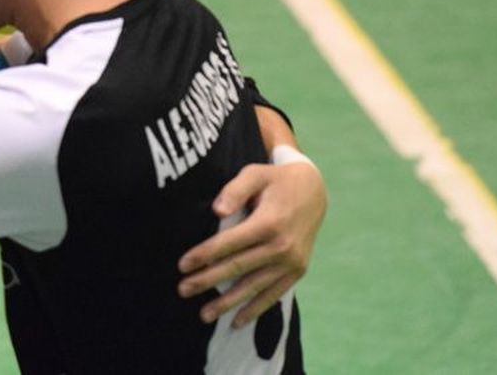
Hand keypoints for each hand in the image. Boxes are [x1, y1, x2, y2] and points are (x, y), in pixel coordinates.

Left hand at [177, 161, 326, 325]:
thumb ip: (234, 190)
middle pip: (238, 267)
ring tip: (204, 315)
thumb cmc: (275, 181)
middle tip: (182, 290)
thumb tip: (217, 211)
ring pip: (254, 286)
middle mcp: (282, 246)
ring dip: (228, 303)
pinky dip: (256, 309)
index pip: (230, 243)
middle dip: (208, 280)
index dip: (205, 254)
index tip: (182, 265)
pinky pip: (274, 294)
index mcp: (269, 223)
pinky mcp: (298, 271)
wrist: (314, 192)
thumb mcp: (255, 174)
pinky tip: (237, 321)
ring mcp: (292, 262)